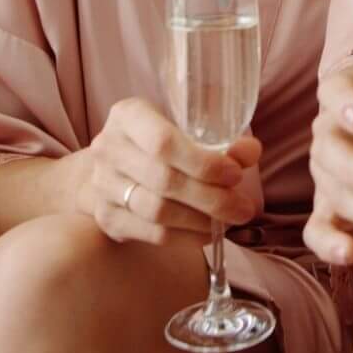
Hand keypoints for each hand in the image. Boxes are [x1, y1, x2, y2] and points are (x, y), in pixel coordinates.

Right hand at [76, 96, 260, 245]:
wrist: (109, 167)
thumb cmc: (154, 141)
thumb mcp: (182, 127)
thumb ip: (219, 138)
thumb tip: (250, 152)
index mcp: (128, 116)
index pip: (163, 142)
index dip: (203, 162)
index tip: (236, 174)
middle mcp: (109, 148)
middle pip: (164, 181)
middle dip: (211, 198)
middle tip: (244, 208)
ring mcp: (102, 185)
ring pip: (157, 211)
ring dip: (200, 220)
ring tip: (229, 221)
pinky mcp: (106, 217)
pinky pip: (151, 233)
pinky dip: (186, 237)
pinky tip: (207, 233)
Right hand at [303, 65, 352, 265]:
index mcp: (347, 99)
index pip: (335, 93)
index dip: (345, 104)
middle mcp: (330, 135)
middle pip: (331, 150)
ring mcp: (326, 174)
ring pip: (333, 192)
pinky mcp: (327, 208)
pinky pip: (317, 228)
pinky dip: (328, 243)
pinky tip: (348, 254)